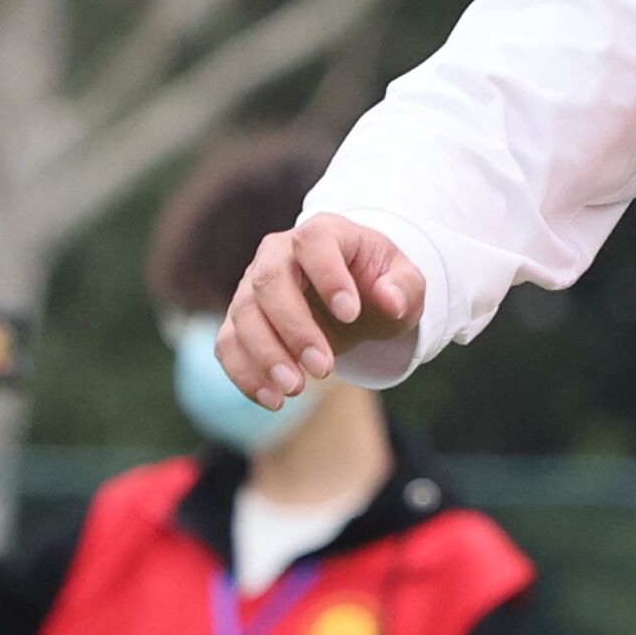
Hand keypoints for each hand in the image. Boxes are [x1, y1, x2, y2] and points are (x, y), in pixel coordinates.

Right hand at [214, 211, 427, 409]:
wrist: (353, 302)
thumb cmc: (378, 285)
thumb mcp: (406, 282)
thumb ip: (404, 287)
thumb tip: (391, 301)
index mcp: (322, 234)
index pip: (314, 243)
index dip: (329, 276)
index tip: (351, 314)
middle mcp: (278, 254)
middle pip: (270, 281)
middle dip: (294, 328)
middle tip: (323, 368)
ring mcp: (252, 286)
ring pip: (244, 315)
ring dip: (266, 356)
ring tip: (296, 389)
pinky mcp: (239, 320)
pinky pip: (228, 344)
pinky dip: (245, 374)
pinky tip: (273, 400)